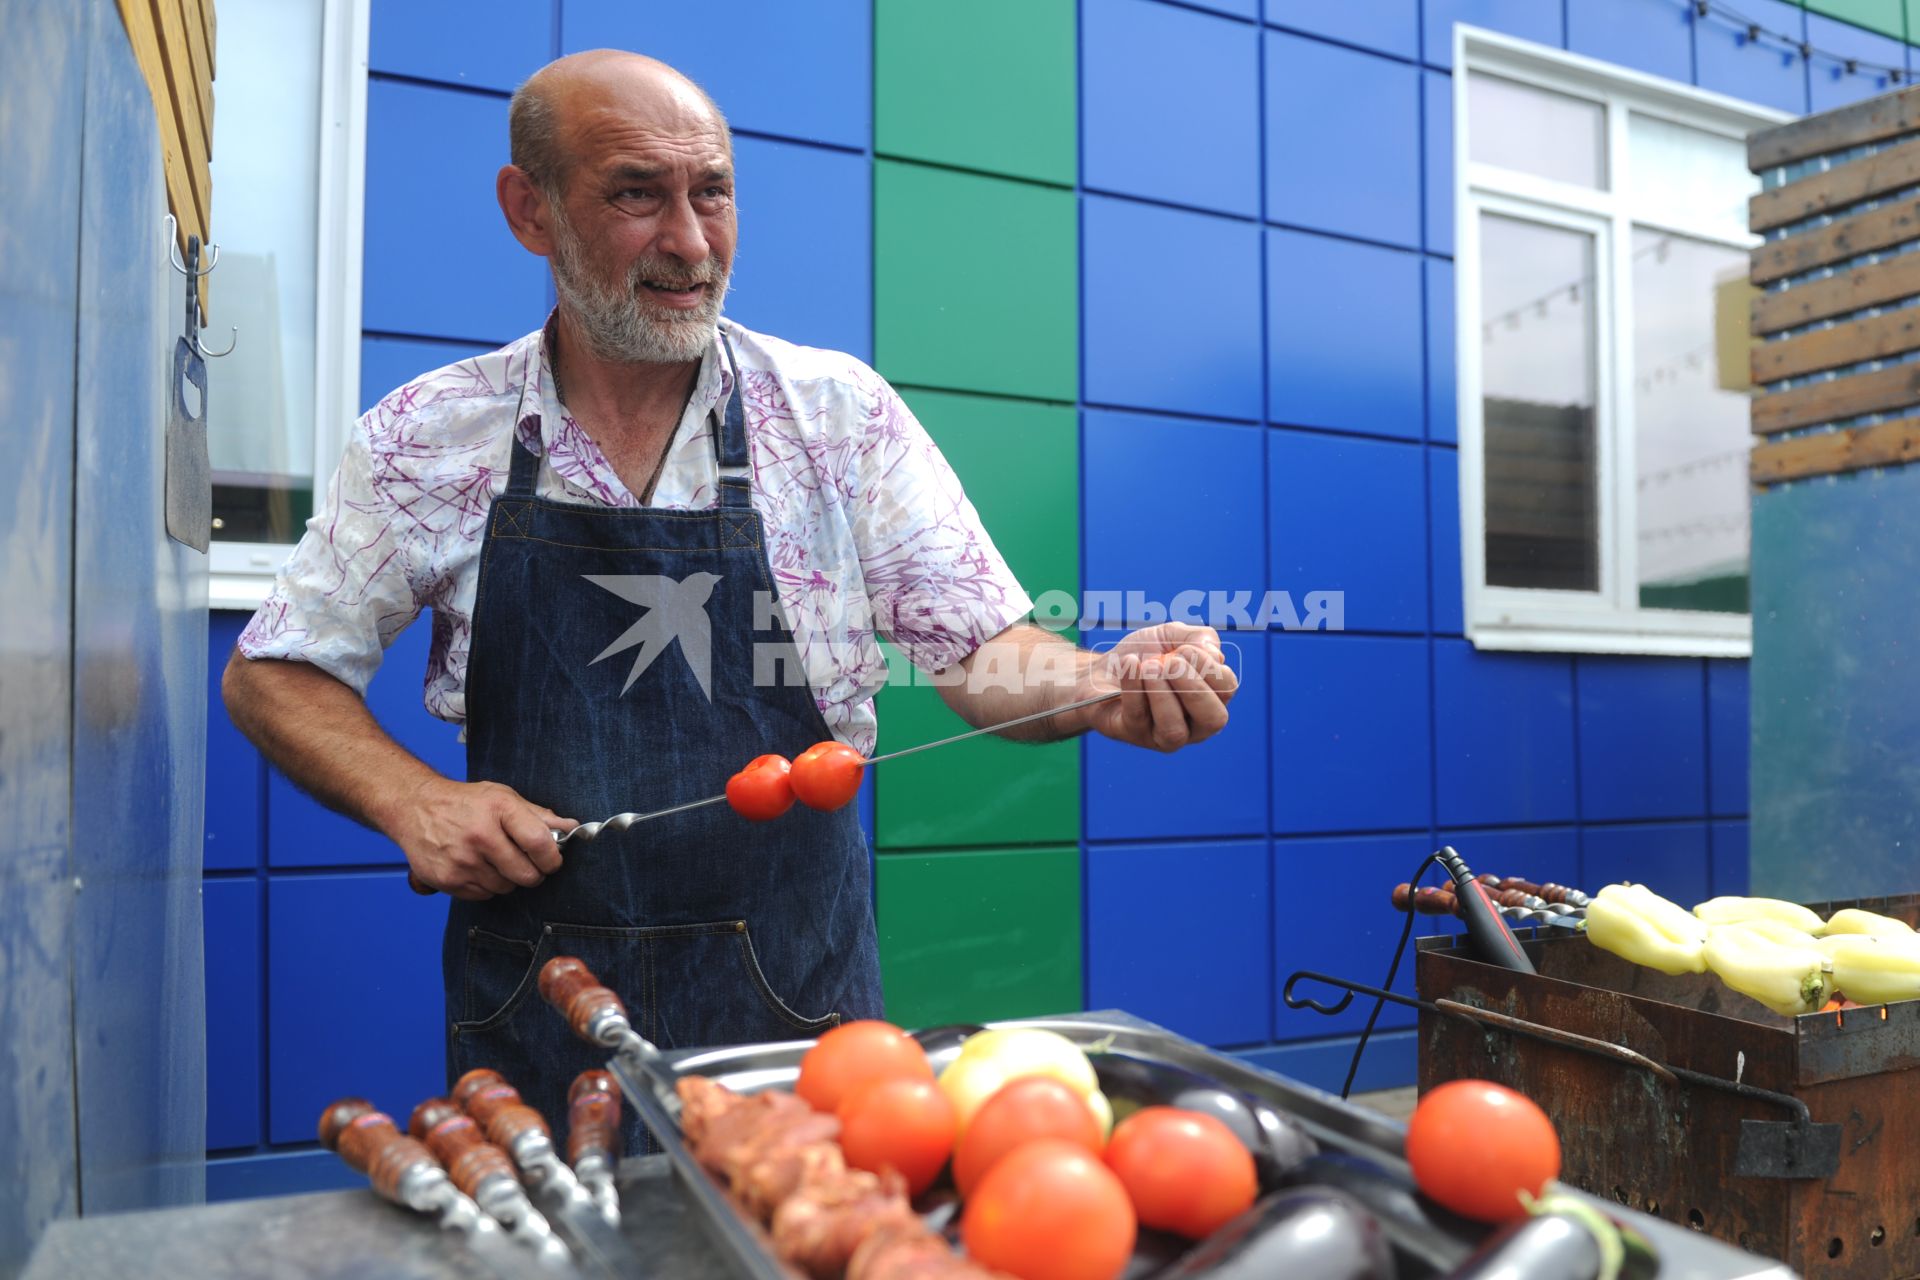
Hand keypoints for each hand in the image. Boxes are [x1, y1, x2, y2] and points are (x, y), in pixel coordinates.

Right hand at [391, 777, 575, 900]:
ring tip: (495, 860)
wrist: (414, 808)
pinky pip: (483, 895)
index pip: (538, 842)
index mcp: (498, 809)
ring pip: (506, 888)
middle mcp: (479, 836)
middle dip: (534, 873)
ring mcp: (462, 861)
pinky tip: (477, 867)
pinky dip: (486, 886)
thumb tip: (572, 828)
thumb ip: (538, 815)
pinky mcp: (448, 880)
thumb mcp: (502, 797)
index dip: (552, 857)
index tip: (553, 860)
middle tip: (528, 864)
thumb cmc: (464, 802)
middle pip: (526, 874)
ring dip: (508, 879)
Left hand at [1084, 622, 1237, 752]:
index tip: (1185, 649)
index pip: (1227, 690)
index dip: (1210, 667)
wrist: (1100, 667)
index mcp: (1210, 698)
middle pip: (1213, 719)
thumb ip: (1200, 638)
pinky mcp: (1133, 735)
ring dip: (1161, 691)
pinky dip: (1133, 686)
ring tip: (1148, 667)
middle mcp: (1194, 724)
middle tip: (1171, 663)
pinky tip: (1129, 665)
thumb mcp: (1174, 636)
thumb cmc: (1143, 655)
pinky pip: (1138, 717)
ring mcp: (1163, 736)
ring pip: (1174, 729)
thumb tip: (1215, 656)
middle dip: (1193, 687)